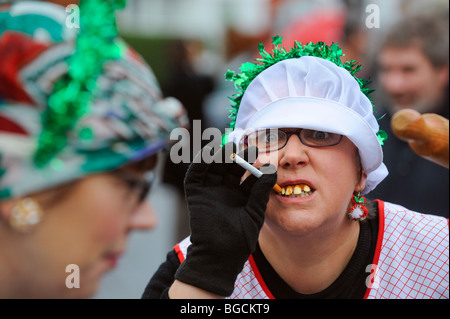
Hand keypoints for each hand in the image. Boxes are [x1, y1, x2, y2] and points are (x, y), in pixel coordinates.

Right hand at [174, 142, 276, 295]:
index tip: (265, 154)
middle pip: (230, 167)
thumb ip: (260, 192)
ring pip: (214, 167)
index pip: (247, 175)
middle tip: (250, 146)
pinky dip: (201, 162)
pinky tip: (210, 152)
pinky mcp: (196, 195)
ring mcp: (209, 192)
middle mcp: (224, 191)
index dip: (254, 164)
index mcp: (240, 196)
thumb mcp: (255, 213)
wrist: (220, 256)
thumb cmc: (240, 240)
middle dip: (239, 156)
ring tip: (232, 145)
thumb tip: (271, 171)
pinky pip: (196, 174)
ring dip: (221, 155)